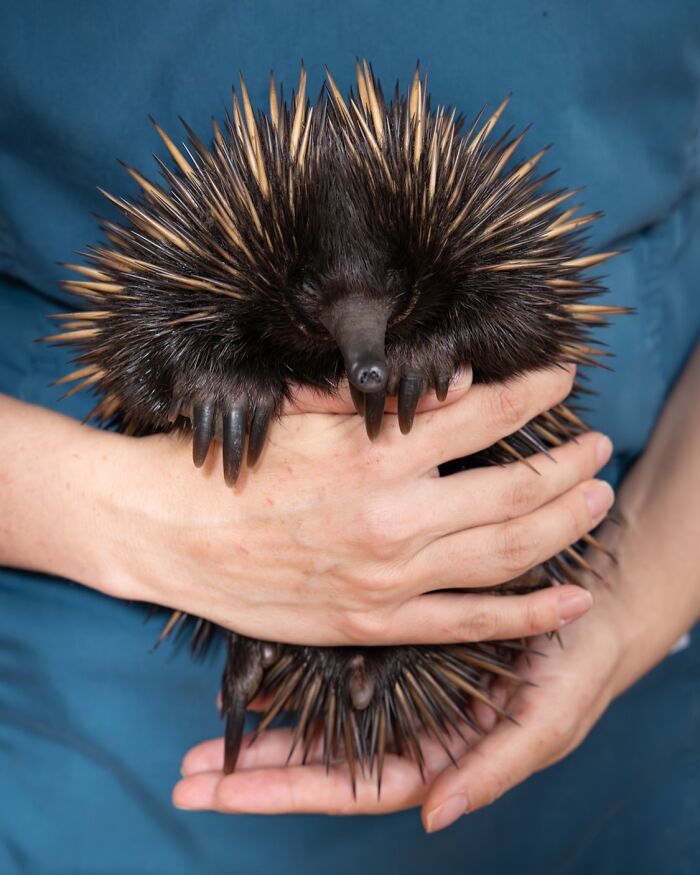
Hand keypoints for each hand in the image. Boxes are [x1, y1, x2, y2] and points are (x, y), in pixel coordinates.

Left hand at [171, 576, 622, 822]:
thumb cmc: (576, 666)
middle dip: (254, 774)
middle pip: (322, 761)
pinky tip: (257, 677)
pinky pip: (340, 665)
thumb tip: (434, 817)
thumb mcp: (546, 721)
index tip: (222, 794)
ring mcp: (400, 686)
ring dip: (264, 730)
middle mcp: (410, 726)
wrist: (590, 602)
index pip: (351, 786)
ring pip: (322, 717)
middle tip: (188, 777)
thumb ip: (493, 770)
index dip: (287, 791)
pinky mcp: (399, 643)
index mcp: (441, 757)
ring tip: (203, 744)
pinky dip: (298, 676)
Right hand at [172, 341, 699, 824]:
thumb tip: (450, 381)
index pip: (481, 413)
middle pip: (512, 486)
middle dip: (568, 464)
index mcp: (373, 451)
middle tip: (600, 448)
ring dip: (564, 525)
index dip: (535, 393)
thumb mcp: (298, 411)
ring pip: (506, 552)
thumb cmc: (229, 465)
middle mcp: (393, 513)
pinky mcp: (375, 623)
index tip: (567, 380)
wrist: (167, 534)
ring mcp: (389, 575)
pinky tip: (572, 598)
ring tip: (598, 502)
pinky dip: (528, 614)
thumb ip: (373, 397)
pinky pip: (469, 621)